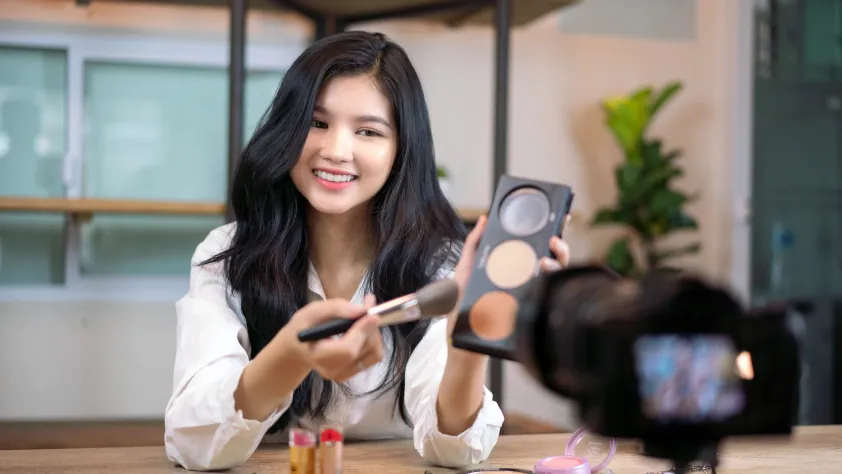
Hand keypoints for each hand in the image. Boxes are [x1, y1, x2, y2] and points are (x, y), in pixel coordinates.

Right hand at [286, 297, 384, 382]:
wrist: (298, 347)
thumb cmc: (304, 327)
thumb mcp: (312, 311)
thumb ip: (336, 309)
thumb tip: (362, 310)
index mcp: (317, 355)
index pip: (347, 350)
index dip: (362, 331)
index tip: (372, 314)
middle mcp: (331, 370)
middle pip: (363, 350)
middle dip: (370, 326)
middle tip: (369, 304)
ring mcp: (343, 374)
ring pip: (373, 353)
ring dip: (374, 332)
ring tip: (364, 315)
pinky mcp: (352, 373)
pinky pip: (373, 357)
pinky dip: (374, 340)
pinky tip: (363, 328)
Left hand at [447, 215, 572, 333]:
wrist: (460, 341)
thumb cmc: (462, 308)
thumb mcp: (464, 271)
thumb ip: (473, 244)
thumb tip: (484, 219)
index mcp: (514, 270)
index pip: (539, 248)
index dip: (552, 231)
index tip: (559, 217)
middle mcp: (526, 283)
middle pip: (554, 261)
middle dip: (561, 247)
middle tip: (553, 240)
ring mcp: (530, 299)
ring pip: (556, 280)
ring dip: (557, 265)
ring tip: (543, 261)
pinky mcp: (529, 315)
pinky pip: (547, 300)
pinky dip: (549, 287)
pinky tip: (541, 278)